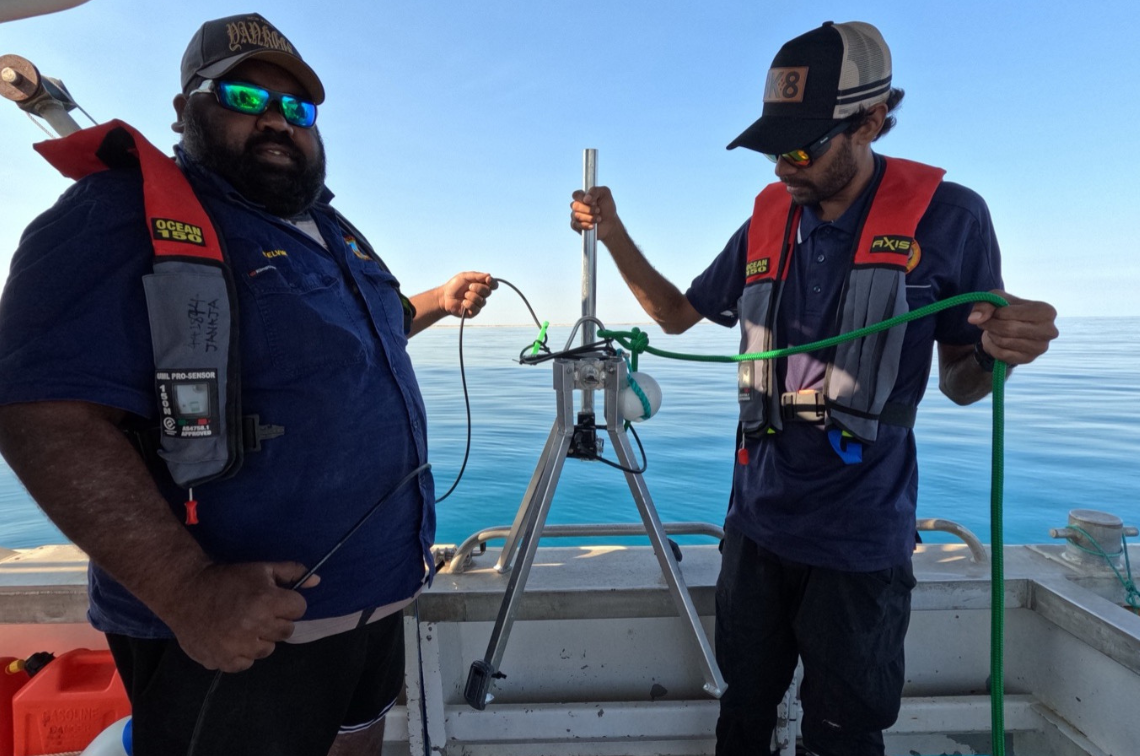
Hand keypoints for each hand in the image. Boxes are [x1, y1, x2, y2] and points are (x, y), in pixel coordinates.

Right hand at [163, 561, 316, 672]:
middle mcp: (254, 626)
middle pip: (287, 630)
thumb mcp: (261, 569)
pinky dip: (241, 653)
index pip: (299, 608)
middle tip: (256, 611)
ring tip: (241, 625)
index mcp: (266, 601)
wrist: (185, 592)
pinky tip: (230, 638)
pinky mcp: (223, 661)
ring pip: (268, 649)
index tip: (273, 599)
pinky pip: (247, 663)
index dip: (288, 603)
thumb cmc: (227, 579)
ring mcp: (238, 646)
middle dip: (276, 621)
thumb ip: (291, 573)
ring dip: (259, 639)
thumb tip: (317, 581)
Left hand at [439, 272, 495, 318]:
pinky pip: (476, 308)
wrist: (444, 296)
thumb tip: (489, 276)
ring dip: (471, 296)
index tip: (487, 280)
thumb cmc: (454, 286)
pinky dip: (468, 304)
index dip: (493, 283)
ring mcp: (478, 304)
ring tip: (463, 295)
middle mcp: (482, 295)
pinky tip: (463, 303)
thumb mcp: (465, 276)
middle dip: (478, 288)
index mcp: (481, 285)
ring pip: (482, 301)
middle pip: (488, 292)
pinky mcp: (474, 312)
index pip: (494, 285)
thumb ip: (477, 276)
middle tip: (469, 287)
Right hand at [571, 186, 621, 244]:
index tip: (593, 201)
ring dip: (590, 218)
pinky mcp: (576, 226)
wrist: (611, 223)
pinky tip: (593, 226)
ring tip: (599, 219)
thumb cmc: (607, 207)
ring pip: (576, 216)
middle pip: (575, 205)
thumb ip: (595, 191)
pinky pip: (576, 225)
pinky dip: (586, 225)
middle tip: (598, 210)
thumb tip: (585, 199)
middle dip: (589, 209)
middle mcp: (577, 206)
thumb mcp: (605, 193)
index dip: (582, 198)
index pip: (576, 195)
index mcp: (582, 196)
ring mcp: (575, 216)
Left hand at [968, 290, 1057, 365]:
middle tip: (985, 322)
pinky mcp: (1029, 359)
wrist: (1012, 329)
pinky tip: (996, 341)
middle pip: (1008, 329)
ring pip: (1004, 342)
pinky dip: (993, 347)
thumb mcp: (996, 299)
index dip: (995, 313)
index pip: (1010, 314)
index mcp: (1046, 311)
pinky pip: (1002, 354)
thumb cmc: (1007, 310)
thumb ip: (984, 305)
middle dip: (991, 325)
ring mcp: (1040, 347)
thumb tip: (974, 319)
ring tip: (993, 330)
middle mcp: (1049, 331)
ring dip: (992, 335)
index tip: (992, 312)